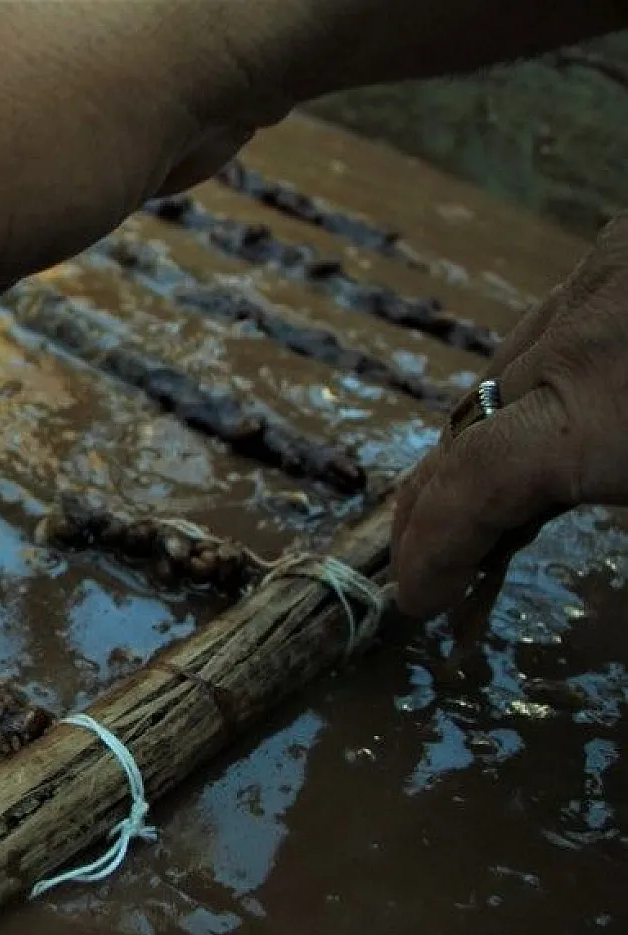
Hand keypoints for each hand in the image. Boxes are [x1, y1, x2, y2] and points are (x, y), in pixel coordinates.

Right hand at [391, 213, 627, 618]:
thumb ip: (606, 490)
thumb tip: (532, 533)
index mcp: (600, 409)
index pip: (472, 484)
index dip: (431, 546)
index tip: (415, 598)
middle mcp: (578, 336)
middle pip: (466, 431)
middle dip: (432, 506)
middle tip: (421, 563)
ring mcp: (597, 279)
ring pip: (498, 372)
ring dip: (478, 439)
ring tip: (475, 500)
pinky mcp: (616, 247)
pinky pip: (550, 322)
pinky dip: (533, 377)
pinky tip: (548, 406)